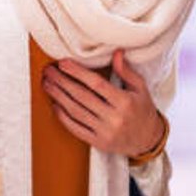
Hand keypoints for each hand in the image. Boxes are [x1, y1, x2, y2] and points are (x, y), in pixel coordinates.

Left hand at [42, 50, 164, 156]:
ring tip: (47, 84)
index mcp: (125, 102)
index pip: (96, 84)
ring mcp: (105, 132)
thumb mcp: (140, 88)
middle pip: (82, 97)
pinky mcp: (98, 143)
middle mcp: (114, 118)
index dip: (77, 72)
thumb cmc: (143, 110)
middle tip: (48, 71)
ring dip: (58, 97)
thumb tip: (116, 52)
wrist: (148, 140)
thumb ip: (126, 71)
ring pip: (76, 112)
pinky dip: (63, 117)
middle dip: (62, 82)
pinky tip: (55, 105)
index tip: (63, 63)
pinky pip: (76, 128)